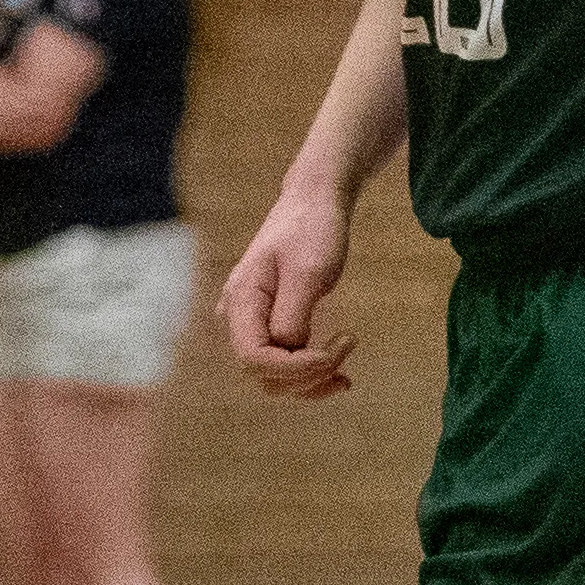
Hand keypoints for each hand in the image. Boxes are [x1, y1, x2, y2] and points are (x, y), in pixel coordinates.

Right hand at [220, 185, 358, 398]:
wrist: (313, 202)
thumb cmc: (311, 229)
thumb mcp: (308, 271)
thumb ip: (292, 316)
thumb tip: (288, 352)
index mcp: (241, 301)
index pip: (253, 359)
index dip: (294, 369)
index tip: (334, 351)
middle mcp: (238, 317)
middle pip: (263, 373)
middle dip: (306, 375)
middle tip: (346, 346)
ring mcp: (251, 321)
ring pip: (272, 375)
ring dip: (309, 381)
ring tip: (345, 372)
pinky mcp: (268, 322)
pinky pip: (281, 362)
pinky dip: (308, 373)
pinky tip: (336, 372)